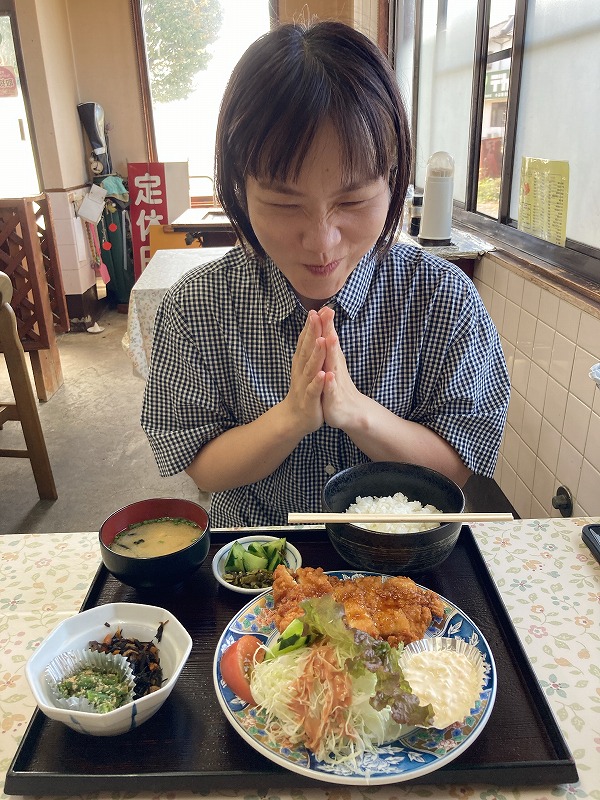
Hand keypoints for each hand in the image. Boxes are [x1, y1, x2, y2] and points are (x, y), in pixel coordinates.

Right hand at [283, 309, 326, 433]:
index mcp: (302, 362)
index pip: (306, 341)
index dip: (311, 326)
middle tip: (317, 316)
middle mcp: (301, 371)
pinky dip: (319, 382)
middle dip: (312, 333)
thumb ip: (309, 349)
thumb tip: (313, 329)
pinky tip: (325, 374)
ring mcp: (304, 385)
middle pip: (307, 349)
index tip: (317, 308)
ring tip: (322, 340)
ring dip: (316, 354)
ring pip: (310, 368)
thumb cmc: (303, 389)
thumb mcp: (306, 367)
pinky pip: (314, 390)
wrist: (294, 418)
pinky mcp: (310, 400)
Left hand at [317, 307, 362, 429]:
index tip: (321, 305)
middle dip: (328, 329)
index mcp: (332, 360)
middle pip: (332, 346)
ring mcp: (336, 382)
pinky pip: (331, 389)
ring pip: (333, 364)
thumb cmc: (338, 388)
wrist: (350, 413)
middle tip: (327, 311)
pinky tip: (329, 375)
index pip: (328, 338)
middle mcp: (336, 367)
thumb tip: (328, 329)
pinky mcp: (334, 398)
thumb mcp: (332, 366)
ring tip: (330, 337)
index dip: (325, 323)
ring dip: (331, 351)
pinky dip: (330, 382)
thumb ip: (330, 348)